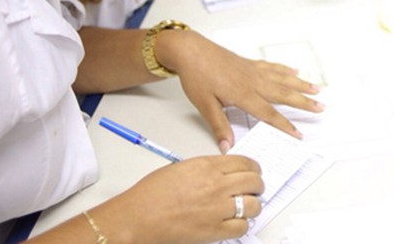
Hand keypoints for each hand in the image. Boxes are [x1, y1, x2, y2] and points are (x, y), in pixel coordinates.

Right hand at [90, 155, 263, 242]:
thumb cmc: (150, 194)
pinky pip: (242, 227)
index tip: (254, 172)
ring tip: (247, 207)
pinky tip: (235, 223)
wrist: (137, 217)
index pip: (245, 163)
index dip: (253, 168)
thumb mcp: (181, 168)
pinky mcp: (214, 230)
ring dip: (253, 206)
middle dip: (257, 185)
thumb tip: (222, 173)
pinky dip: (242, 225)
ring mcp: (217, 208)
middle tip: (254, 189)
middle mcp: (216, 185)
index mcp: (208, 166)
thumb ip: (206, 168)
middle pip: (253, 182)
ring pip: (253, 205)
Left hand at [157, 29, 323, 150]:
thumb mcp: (204, 105)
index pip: (269, 114)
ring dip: (301, 84)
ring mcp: (253, 71)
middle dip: (304, 102)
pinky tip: (295, 70)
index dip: (285, 125)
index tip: (298, 133)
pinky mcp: (249, 63)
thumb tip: (227, 146)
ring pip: (283, 78)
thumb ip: (219, 125)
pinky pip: (273, 66)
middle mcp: (253, 82)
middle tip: (321, 107)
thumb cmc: (196, 76)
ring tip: (317, 89)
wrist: (191, 50)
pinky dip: (286, 69)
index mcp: (243, 95)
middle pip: (284, 94)